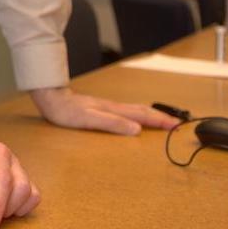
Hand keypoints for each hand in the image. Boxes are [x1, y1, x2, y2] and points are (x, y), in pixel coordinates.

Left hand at [29, 87, 179, 134]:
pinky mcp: (100, 109)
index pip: (142, 115)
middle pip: (142, 111)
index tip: (176, 126)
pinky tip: (135, 119)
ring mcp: (107, 107)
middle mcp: (113, 107)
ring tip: (162, 121)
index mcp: (114, 110)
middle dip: (161, 117)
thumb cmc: (67, 112)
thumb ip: (112, 123)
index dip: (160, 121)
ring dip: (151, 115)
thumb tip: (136, 129)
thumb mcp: (89, 120)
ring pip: (135, 110)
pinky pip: (126, 112)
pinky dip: (138, 115)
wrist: (51, 98)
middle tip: (176, 125)